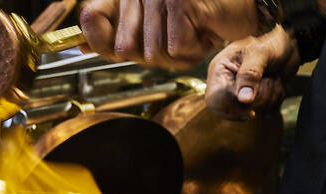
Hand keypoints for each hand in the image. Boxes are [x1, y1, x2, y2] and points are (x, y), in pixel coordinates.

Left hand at [79, 0, 259, 68]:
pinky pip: (173, 49)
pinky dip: (192, 50)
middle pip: (124, 48)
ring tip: (191, 34)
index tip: (117, 44)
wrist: (244, 8)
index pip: (92, 18)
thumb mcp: (150, 31)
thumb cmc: (198, 20)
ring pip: (151, 53)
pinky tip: (202, 31)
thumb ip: (114, 35)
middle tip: (175, 37)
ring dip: (175, 55)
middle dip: (152, 54)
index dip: (101, 39)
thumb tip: (81, 44)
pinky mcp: (180, 3)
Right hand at [205, 25, 300, 120]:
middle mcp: (226, 85)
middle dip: (255, 101)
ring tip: (274, 79)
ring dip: (269, 98)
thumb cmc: (272, 43)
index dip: (230, 108)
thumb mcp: (260, 53)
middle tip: (269, 82)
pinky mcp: (255, 100)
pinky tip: (277, 85)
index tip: (250, 107)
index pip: (214, 100)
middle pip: (231, 111)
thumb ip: (250, 74)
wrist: (291, 43)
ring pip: (250, 112)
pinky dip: (275, 101)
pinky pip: (263, 112)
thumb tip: (243, 100)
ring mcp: (240, 94)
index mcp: (220, 72)